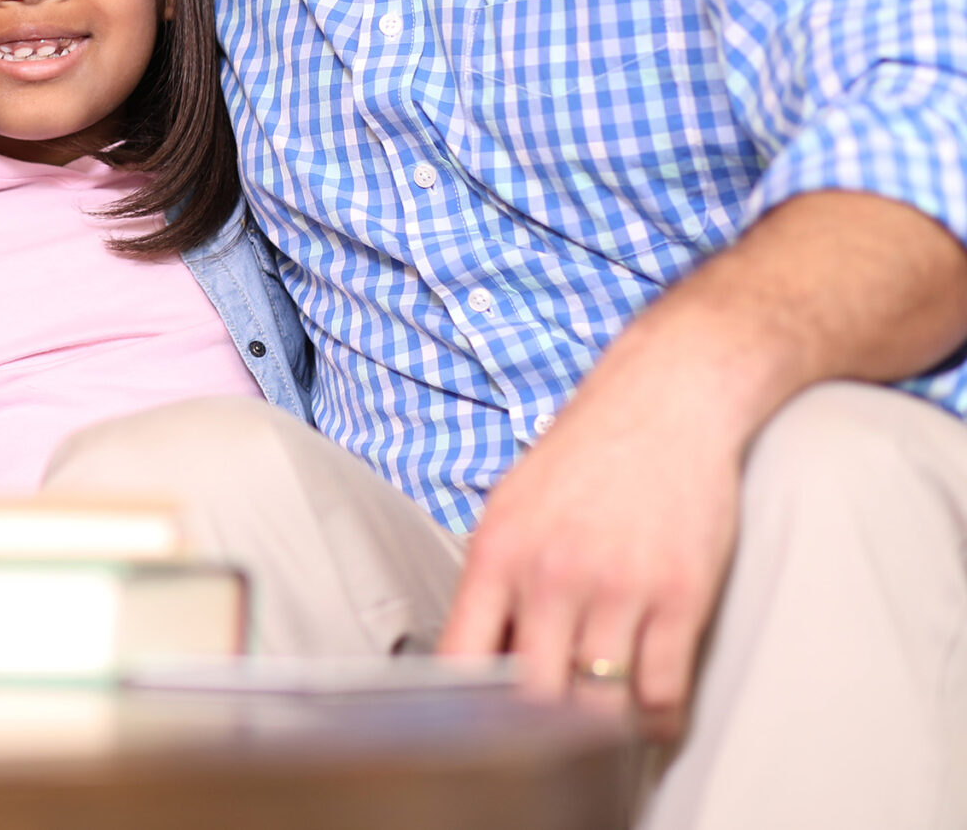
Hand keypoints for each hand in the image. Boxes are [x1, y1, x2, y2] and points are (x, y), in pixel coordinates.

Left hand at [439, 307, 747, 737]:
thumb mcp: (512, 508)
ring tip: (597, 734)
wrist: (665, 403)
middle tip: (545, 742)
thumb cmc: (584, 457)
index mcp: (497, 553)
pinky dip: (655, 719)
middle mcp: (552, 575)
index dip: (467, 708)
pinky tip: (648, 717)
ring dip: (599, 728)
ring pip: (600, 701)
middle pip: (534, 696)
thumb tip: (480, 656)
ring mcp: (619, 588)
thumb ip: (495, 581)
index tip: (475, 728)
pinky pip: (662, 689)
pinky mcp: (680, 596)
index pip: (464, 658)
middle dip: (537, 730)